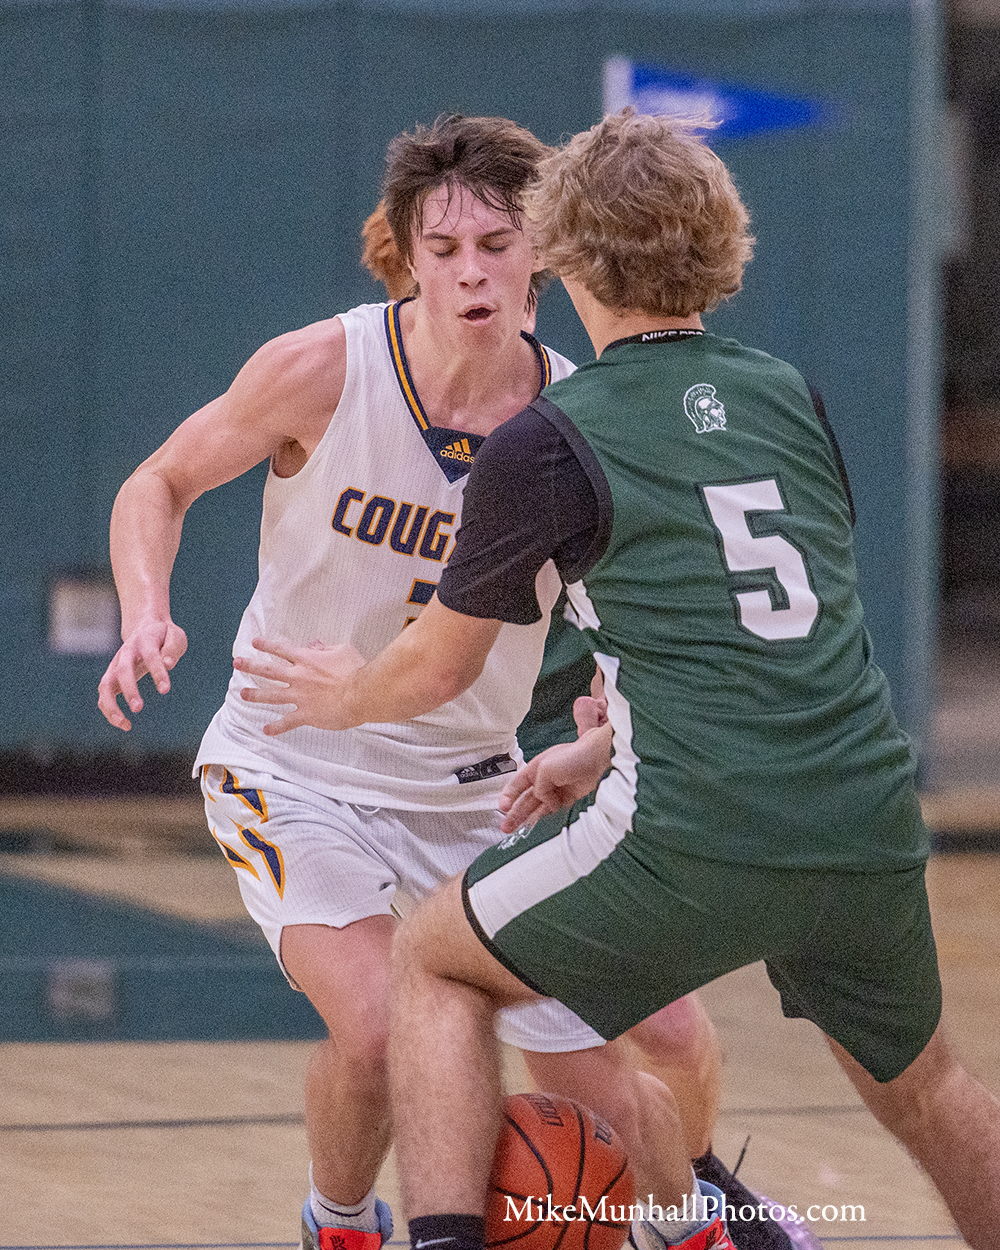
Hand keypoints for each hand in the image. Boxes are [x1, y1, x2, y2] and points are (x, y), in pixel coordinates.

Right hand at [97, 618, 187, 730]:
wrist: (144, 626)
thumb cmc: (163, 635)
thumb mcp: (175, 635)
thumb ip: (172, 649)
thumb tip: (168, 663)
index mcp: (144, 640)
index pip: (150, 656)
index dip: (157, 672)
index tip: (165, 690)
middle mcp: (125, 652)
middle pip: (122, 670)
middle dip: (129, 690)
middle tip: (138, 708)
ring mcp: (115, 665)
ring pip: (106, 685)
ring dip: (111, 705)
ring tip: (124, 723)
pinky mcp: (112, 677)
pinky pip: (105, 695)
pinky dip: (110, 711)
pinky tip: (125, 725)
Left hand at [234, 637, 365, 733]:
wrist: (361, 694)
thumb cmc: (356, 671)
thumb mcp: (343, 650)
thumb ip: (326, 648)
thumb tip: (314, 644)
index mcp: (307, 659)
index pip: (281, 649)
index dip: (267, 645)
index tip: (254, 642)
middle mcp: (298, 677)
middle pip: (268, 670)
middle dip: (250, 666)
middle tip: (237, 664)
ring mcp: (299, 697)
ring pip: (271, 695)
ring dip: (256, 695)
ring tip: (243, 694)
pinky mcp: (305, 715)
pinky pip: (287, 722)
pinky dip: (276, 727)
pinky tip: (266, 730)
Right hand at [498, 723, 613, 834]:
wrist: (601, 759)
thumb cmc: (575, 756)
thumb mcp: (545, 769)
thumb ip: (538, 788)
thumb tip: (545, 802)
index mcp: (538, 766)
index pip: (518, 783)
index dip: (509, 796)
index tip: (502, 808)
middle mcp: (547, 778)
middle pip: (527, 798)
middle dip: (515, 813)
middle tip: (506, 827)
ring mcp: (560, 789)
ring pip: (539, 807)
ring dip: (528, 819)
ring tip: (518, 832)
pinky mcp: (572, 798)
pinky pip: (555, 811)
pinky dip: (546, 819)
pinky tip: (538, 827)